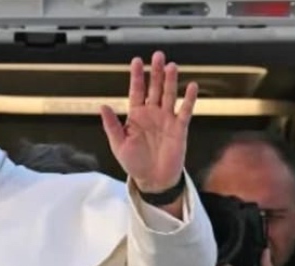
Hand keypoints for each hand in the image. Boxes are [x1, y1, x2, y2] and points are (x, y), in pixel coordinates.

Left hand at [99, 51, 198, 198]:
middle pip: (154, 88)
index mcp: (136, 116)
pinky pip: (185, 110)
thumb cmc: (135, 164)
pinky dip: (189, 99)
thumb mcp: (118, 145)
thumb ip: (111, 125)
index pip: (137, 91)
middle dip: (156, 72)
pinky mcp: (179, 128)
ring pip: (169, 95)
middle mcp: (152, 114)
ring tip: (171, 66)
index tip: (137, 61)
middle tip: (158, 56)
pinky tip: (191, 86)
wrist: (153, 180)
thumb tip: (103, 106)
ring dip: (170, 81)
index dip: (137, 76)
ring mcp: (166, 119)